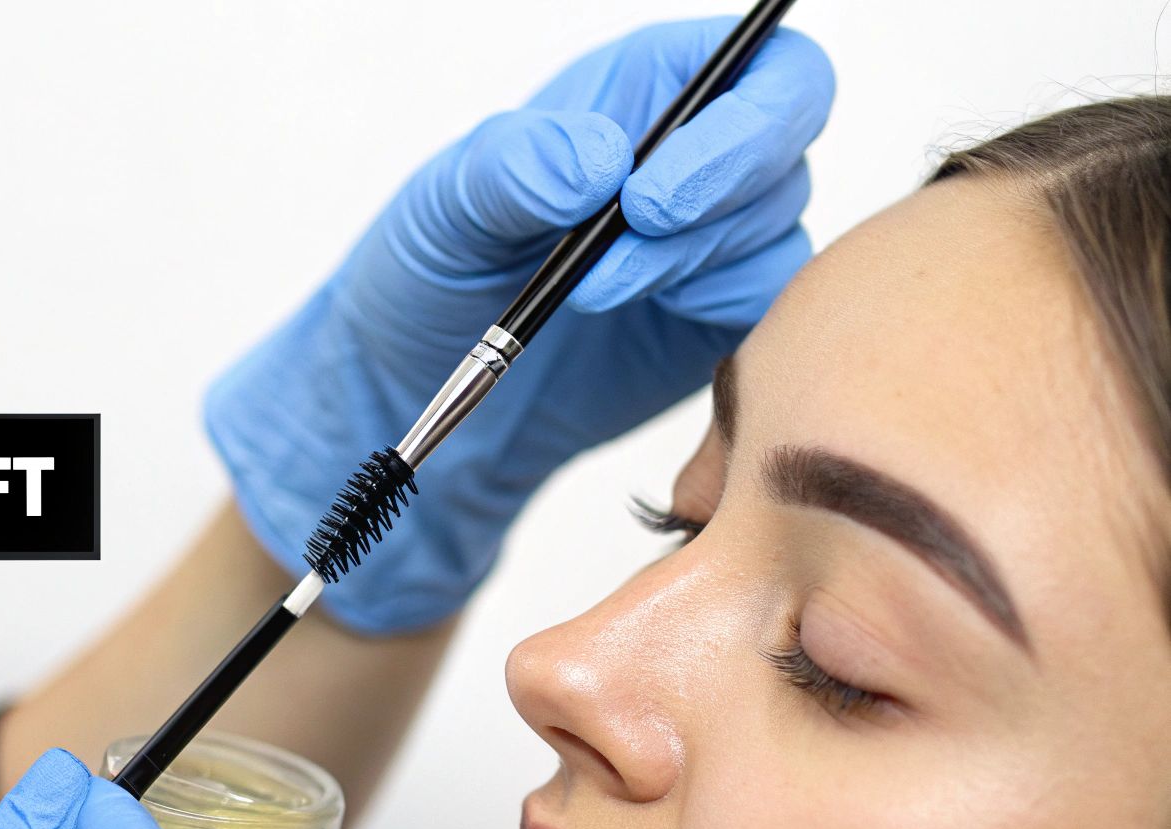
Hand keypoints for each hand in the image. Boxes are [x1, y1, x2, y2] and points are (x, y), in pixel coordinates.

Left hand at [204, 15, 834, 631]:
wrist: (428, 379)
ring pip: (772, 227)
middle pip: (788, 134)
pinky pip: (765, 305)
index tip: (644, 195)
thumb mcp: (446, 202)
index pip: (761, 62)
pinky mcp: (717, 313)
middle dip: (718, 195)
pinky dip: (715, 318)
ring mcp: (715, 235)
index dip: (736, 120)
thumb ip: (515, 166)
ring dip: (686, 267)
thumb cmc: (433, 266)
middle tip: (625, 248)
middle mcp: (695, 150)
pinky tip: (643, 327)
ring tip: (587, 295)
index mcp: (645, 89)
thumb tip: (597, 162)